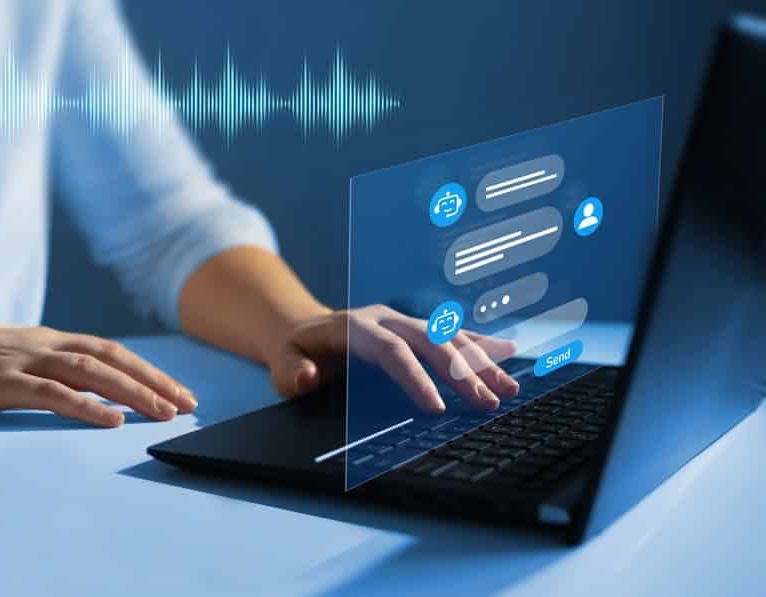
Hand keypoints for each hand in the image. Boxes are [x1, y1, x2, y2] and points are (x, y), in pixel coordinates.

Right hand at [0, 320, 196, 426]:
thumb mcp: (1, 360)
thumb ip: (36, 369)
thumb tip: (71, 388)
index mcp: (43, 339)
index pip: (108, 351)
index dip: (146, 370)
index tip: (178, 391)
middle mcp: (40, 343)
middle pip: (112, 357)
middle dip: (155, 380)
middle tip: (189, 403)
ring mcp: (20, 360)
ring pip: (91, 372)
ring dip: (133, 392)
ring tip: (164, 413)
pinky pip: (50, 393)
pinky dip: (85, 406)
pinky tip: (111, 421)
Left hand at [266, 305, 519, 412]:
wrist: (303, 329)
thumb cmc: (295, 353)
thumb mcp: (282, 365)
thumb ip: (291, 372)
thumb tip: (308, 376)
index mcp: (354, 327)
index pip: (391, 351)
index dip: (416, 377)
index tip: (438, 408)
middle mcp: (385, 318)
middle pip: (429, 341)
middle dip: (461, 372)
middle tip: (487, 403)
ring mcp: (403, 320)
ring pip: (448, 336)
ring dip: (480, 361)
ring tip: (508, 389)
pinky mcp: (414, 328)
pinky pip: (452, 334)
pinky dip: (480, 345)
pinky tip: (508, 355)